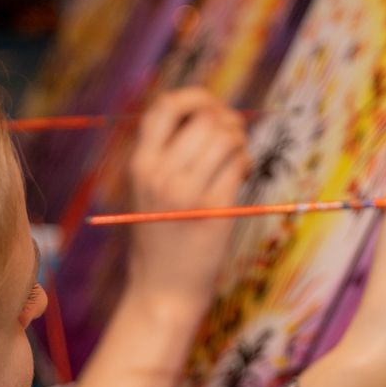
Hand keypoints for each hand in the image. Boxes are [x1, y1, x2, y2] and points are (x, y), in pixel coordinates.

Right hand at [122, 88, 251, 311]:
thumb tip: (210, 114)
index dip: (195, 97)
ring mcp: (186, 192)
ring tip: (238, 155)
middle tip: (233, 135)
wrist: (163, 289)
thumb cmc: (160, 236)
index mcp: (140, 164)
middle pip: (204, 118)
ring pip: (225, 137)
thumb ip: (166, 154)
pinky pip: (238, 165)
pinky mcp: (214, 210)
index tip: (210, 107)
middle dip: (226, 119)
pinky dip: (245, 161)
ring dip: (239, 140)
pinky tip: (241, 172)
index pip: (165, 106)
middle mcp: (160, 174)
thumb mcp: (148, 190)